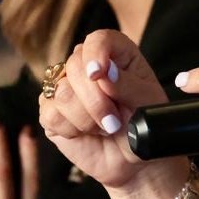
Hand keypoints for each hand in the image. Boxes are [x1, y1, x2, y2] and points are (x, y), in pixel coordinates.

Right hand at [39, 29, 170, 192]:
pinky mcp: (51, 112)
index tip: (100, 73)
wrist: (132, 158)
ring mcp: (64, 87)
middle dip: (96, 101)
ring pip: (61, 92)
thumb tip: (103, 71)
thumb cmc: (143, 124)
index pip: (98, 40)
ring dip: (87, 118)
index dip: (96, 53)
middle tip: (114, 122)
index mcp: (115, 54)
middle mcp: (86, 65)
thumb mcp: (147, 103)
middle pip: (74, 67)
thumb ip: (128, 84)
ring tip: (105, 128)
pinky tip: (88, 133)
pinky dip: (73, 129)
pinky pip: (51, 115)